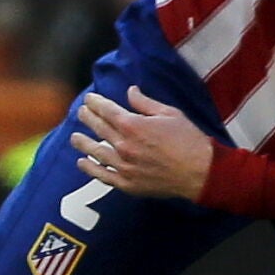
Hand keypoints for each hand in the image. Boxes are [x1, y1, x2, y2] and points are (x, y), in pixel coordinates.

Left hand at [70, 87, 212, 200]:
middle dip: (87, 118)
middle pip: (99, 129)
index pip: (106, 110)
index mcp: (133, 125)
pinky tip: (82, 163)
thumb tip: (131, 91)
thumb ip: (145, 103)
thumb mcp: (169, 113)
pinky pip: (103, 175)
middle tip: (80, 113)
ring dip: (82, 143)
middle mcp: (124, 145)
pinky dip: (90, 168)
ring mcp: (124, 166)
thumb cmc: (188, 140)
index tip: (89, 99)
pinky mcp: (128, 184)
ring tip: (74, 137)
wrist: (200, 172)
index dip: (95, 103)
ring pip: (95, 152)